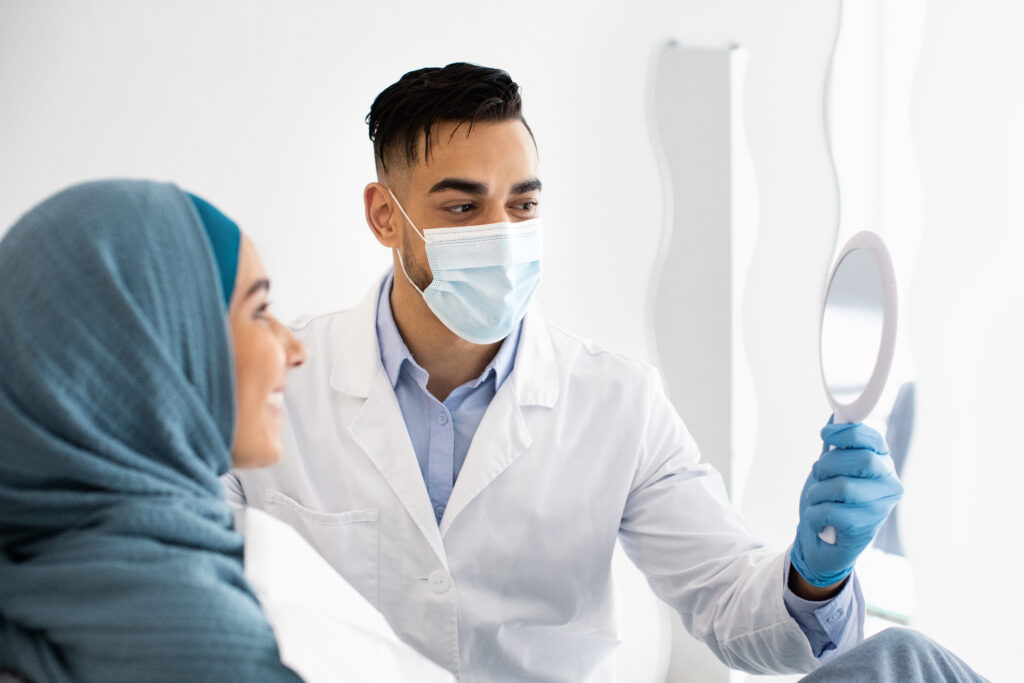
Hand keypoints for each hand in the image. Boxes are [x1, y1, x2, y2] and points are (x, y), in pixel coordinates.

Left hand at [790, 417, 903, 587]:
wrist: (821, 545)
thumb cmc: (829, 503)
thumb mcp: (831, 469)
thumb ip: (835, 446)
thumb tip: (836, 416)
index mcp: (884, 465)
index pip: (873, 439)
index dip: (847, 433)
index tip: (826, 434)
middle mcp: (889, 486)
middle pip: (860, 460)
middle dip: (828, 465)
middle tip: (820, 476)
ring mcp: (880, 509)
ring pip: (842, 486)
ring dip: (817, 493)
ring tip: (818, 501)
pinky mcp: (864, 529)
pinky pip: (830, 511)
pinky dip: (814, 514)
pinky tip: (819, 520)